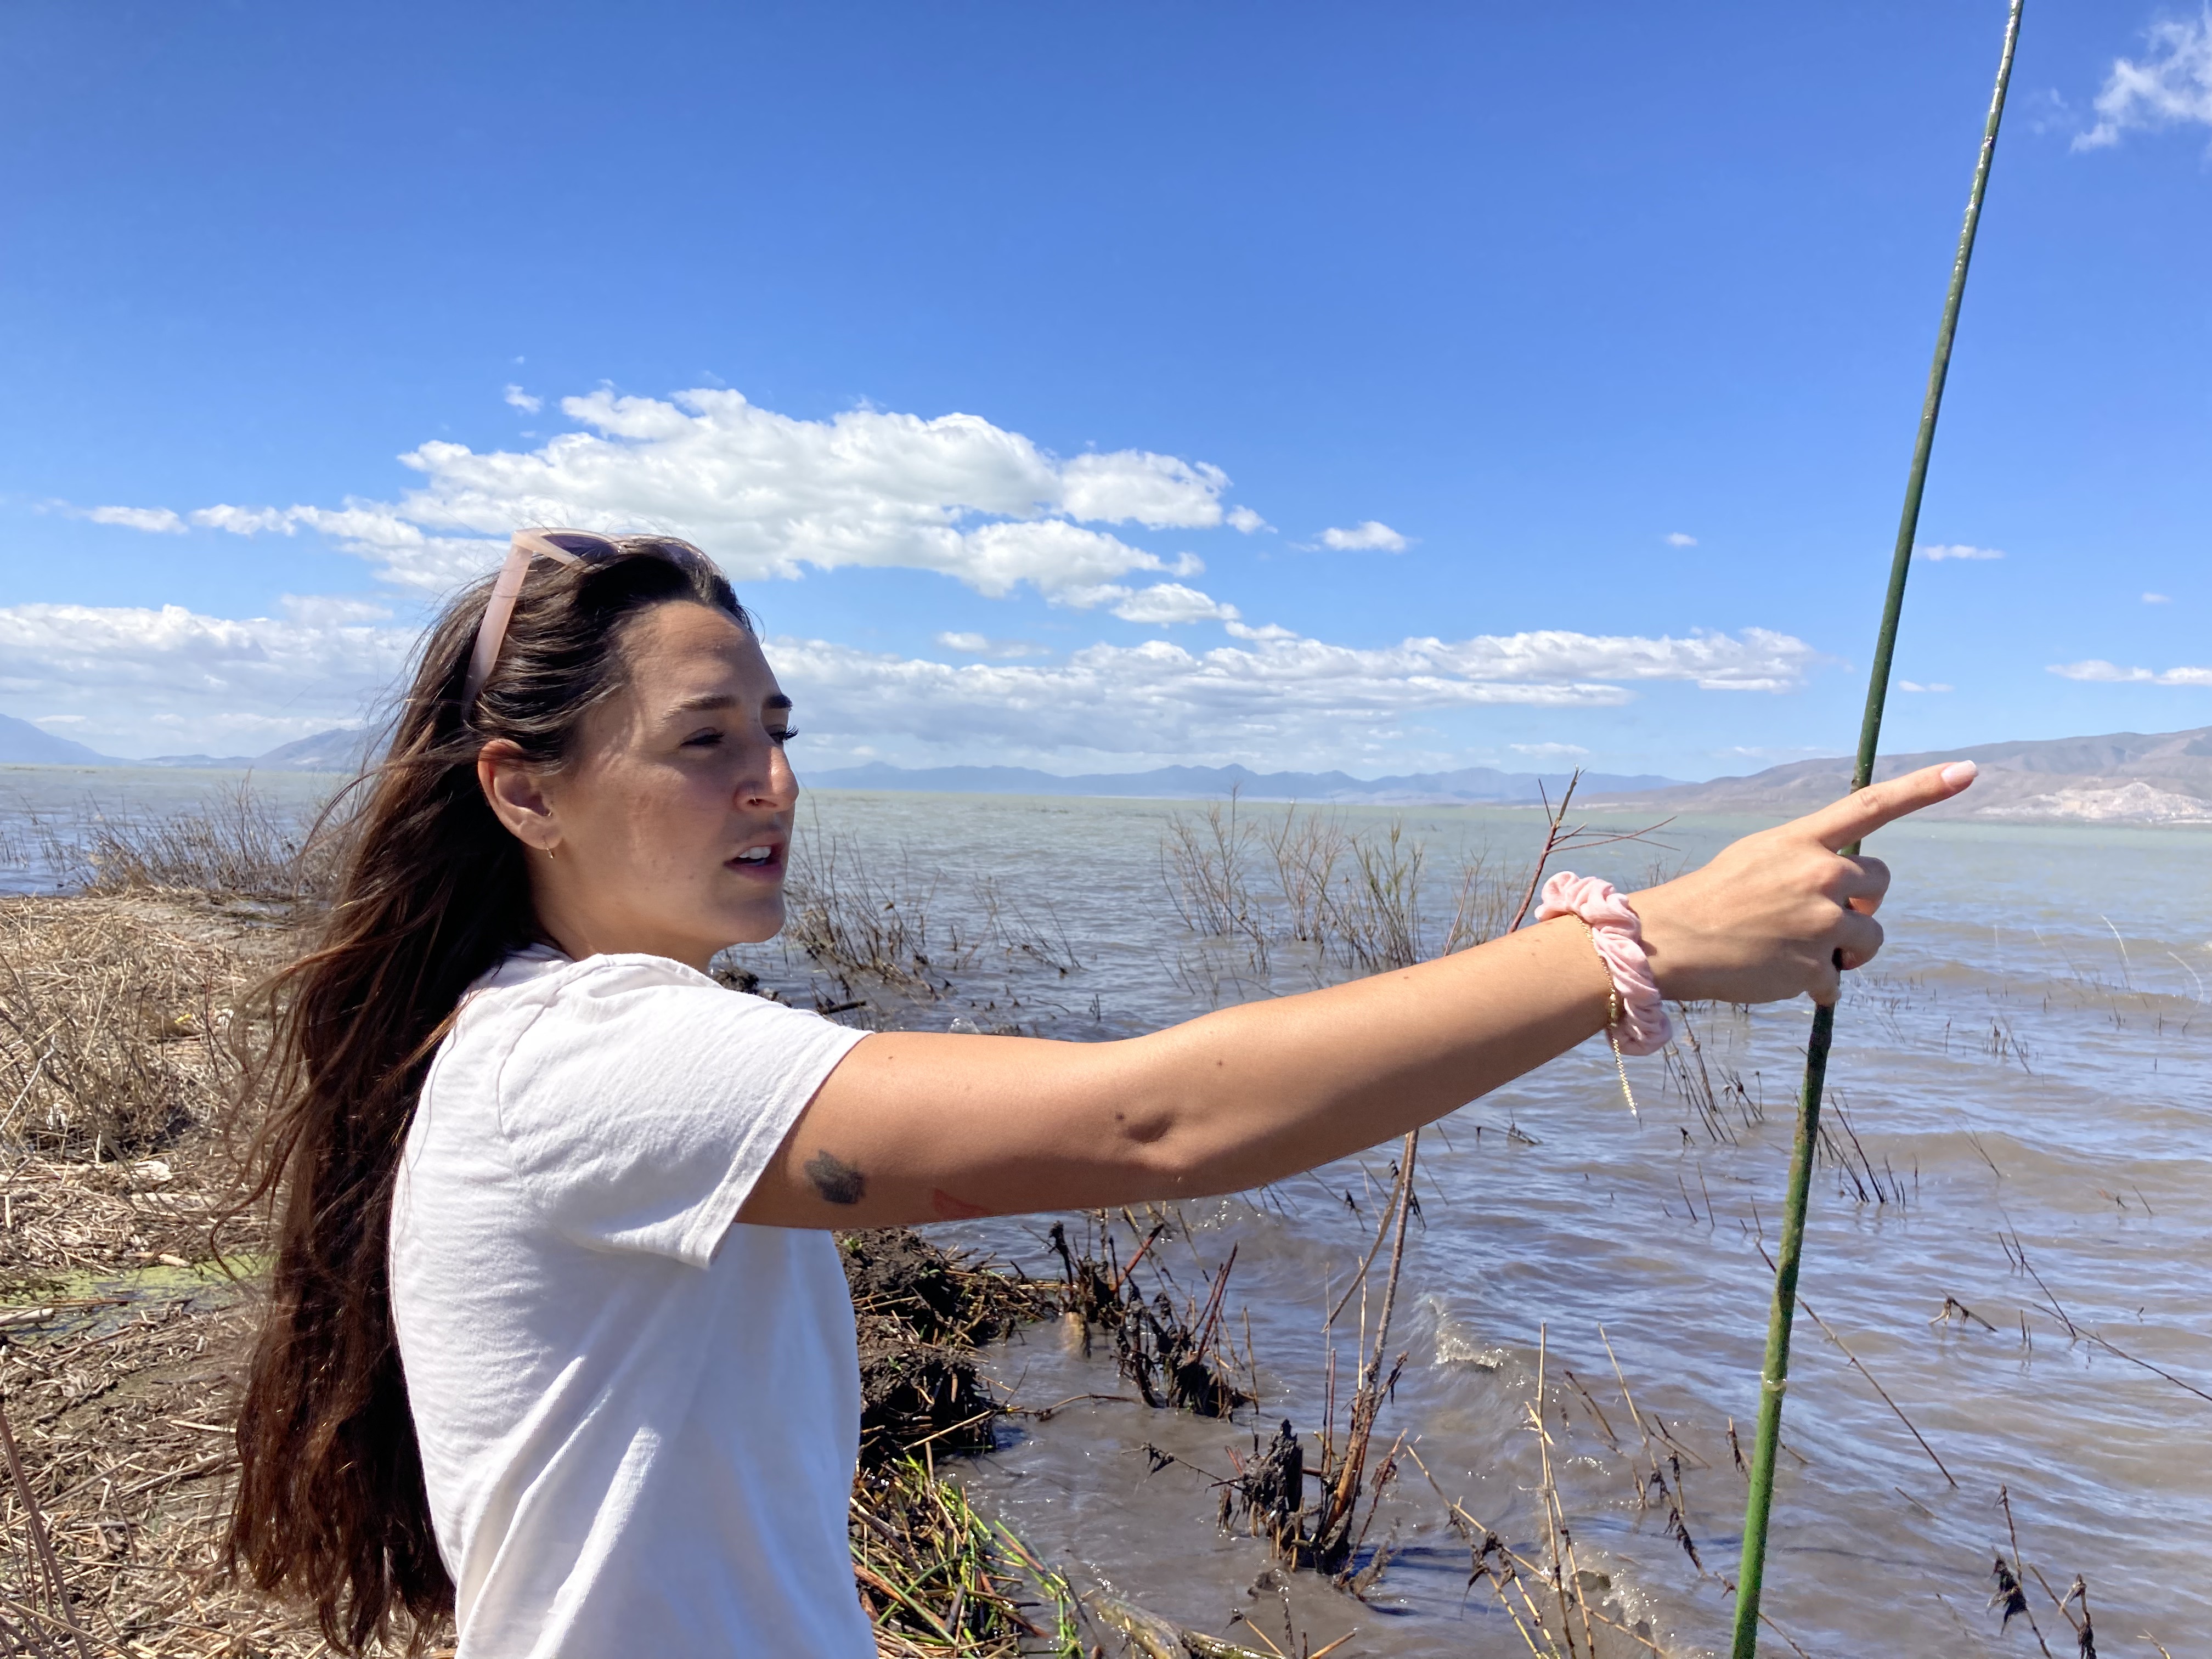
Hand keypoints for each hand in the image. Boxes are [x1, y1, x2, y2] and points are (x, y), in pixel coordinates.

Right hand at [1627, 761, 1976, 1006]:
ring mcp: (1819, 923)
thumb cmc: (1715, 897)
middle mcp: (1819, 876)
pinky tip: (1778, 976)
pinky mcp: (1813, 967)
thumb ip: (1809, 861)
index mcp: (1802, 842)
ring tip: (1795, 951)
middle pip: (1879, 884)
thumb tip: (1853, 891)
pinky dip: (1815, 985)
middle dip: (1861, 903)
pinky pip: (1836, 982)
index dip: (1924, 789)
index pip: (1871, 807)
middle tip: (1820, 917)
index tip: (1968, 771)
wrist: (1672, 942)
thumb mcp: (1760, 857)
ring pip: (1869, 939)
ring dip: (1845, 950)